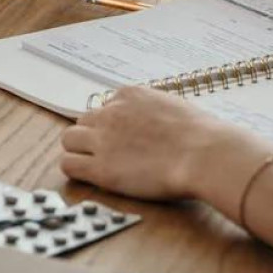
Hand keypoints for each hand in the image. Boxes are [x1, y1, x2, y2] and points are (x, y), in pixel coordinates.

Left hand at [60, 86, 272, 202]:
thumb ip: (152, 111)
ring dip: (79, 151)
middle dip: (92, 136)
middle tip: (108, 154)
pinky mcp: (101, 168)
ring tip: (96, 165)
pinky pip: (68, 164)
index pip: (105, 106)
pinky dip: (76, 169)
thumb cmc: (201, 136)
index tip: (123, 138)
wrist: (204, 154)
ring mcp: (103, 140)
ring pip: (69, 140)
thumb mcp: (173, 107)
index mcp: (129, 95)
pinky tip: (90, 177)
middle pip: (83, 121)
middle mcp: (111, 113)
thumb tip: (150, 122)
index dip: (112, 125)